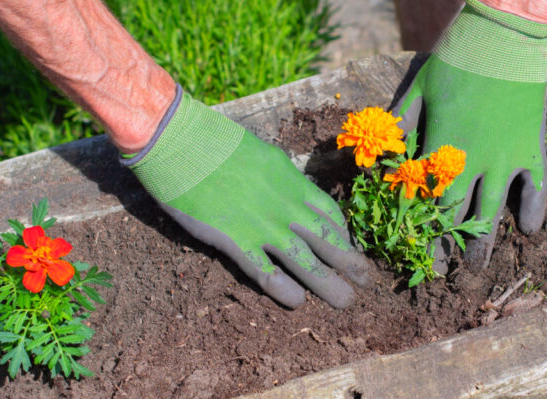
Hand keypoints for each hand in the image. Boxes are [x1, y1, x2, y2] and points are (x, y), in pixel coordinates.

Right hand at [122, 86, 373, 308]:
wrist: (180, 141)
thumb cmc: (214, 141)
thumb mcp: (261, 153)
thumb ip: (277, 175)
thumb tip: (285, 186)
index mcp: (291, 181)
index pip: (328, 214)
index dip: (343, 235)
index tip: (348, 248)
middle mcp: (285, 205)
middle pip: (327, 240)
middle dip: (350, 262)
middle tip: (366, 280)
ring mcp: (263, 225)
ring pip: (306, 261)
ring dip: (328, 284)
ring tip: (346, 301)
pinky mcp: (235, 241)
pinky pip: (266, 272)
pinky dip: (284, 290)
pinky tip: (296, 302)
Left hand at [396, 0, 546, 271]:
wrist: (504, 35)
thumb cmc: (456, 59)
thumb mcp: (417, 87)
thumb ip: (399, 125)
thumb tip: (378, 157)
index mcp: (441, 148)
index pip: (426, 201)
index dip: (419, 231)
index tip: (412, 254)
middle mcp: (474, 161)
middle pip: (457, 215)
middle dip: (448, 248)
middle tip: (443, 277)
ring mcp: (507, 157)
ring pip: (494, 210)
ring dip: (485, 243)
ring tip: (478, 269)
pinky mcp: (533, 147)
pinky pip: (535, 186)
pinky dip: (533, 209)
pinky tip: (530, 232)